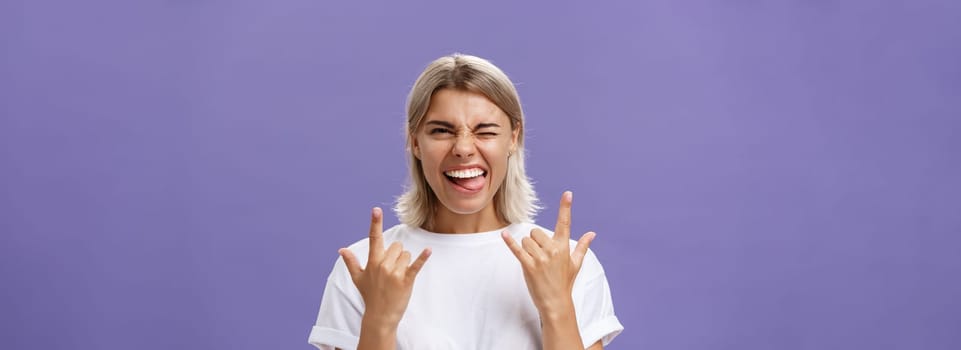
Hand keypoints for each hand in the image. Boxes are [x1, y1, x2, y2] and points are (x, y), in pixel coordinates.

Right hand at [339, 207, 431, 326]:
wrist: (380, 316)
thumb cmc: (370, 296)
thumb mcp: (358, 278)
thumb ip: (351, 262)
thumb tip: (341, 250)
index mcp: (372, 262)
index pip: (374, 238)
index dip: (375, 223)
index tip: (376, 210)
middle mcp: (382, 265)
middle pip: (397, 246)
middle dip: (398, 255)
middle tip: (393, 271)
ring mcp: (394, 273)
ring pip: (406, 254)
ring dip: (406, 262)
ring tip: (399, 277)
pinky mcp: (405, 280)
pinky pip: (416, 265)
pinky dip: (423, 258)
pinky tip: (428, 250)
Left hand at [502, 191, 595, 316]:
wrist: (556, 302)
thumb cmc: (565, 282)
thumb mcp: (576, 264)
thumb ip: (583, 246)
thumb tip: (592, 234)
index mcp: (564, 247)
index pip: (565, 223)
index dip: (566, 208)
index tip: (568, 194)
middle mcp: (553, 250)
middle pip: (536, 232)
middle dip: (535, 240)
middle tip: (540, 255)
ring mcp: (541, 258)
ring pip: (526, 240)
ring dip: (526, 248)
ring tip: (534, 261)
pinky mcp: (529, 266)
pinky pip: (517, 249)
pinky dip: (510, 242)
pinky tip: (504, 235)